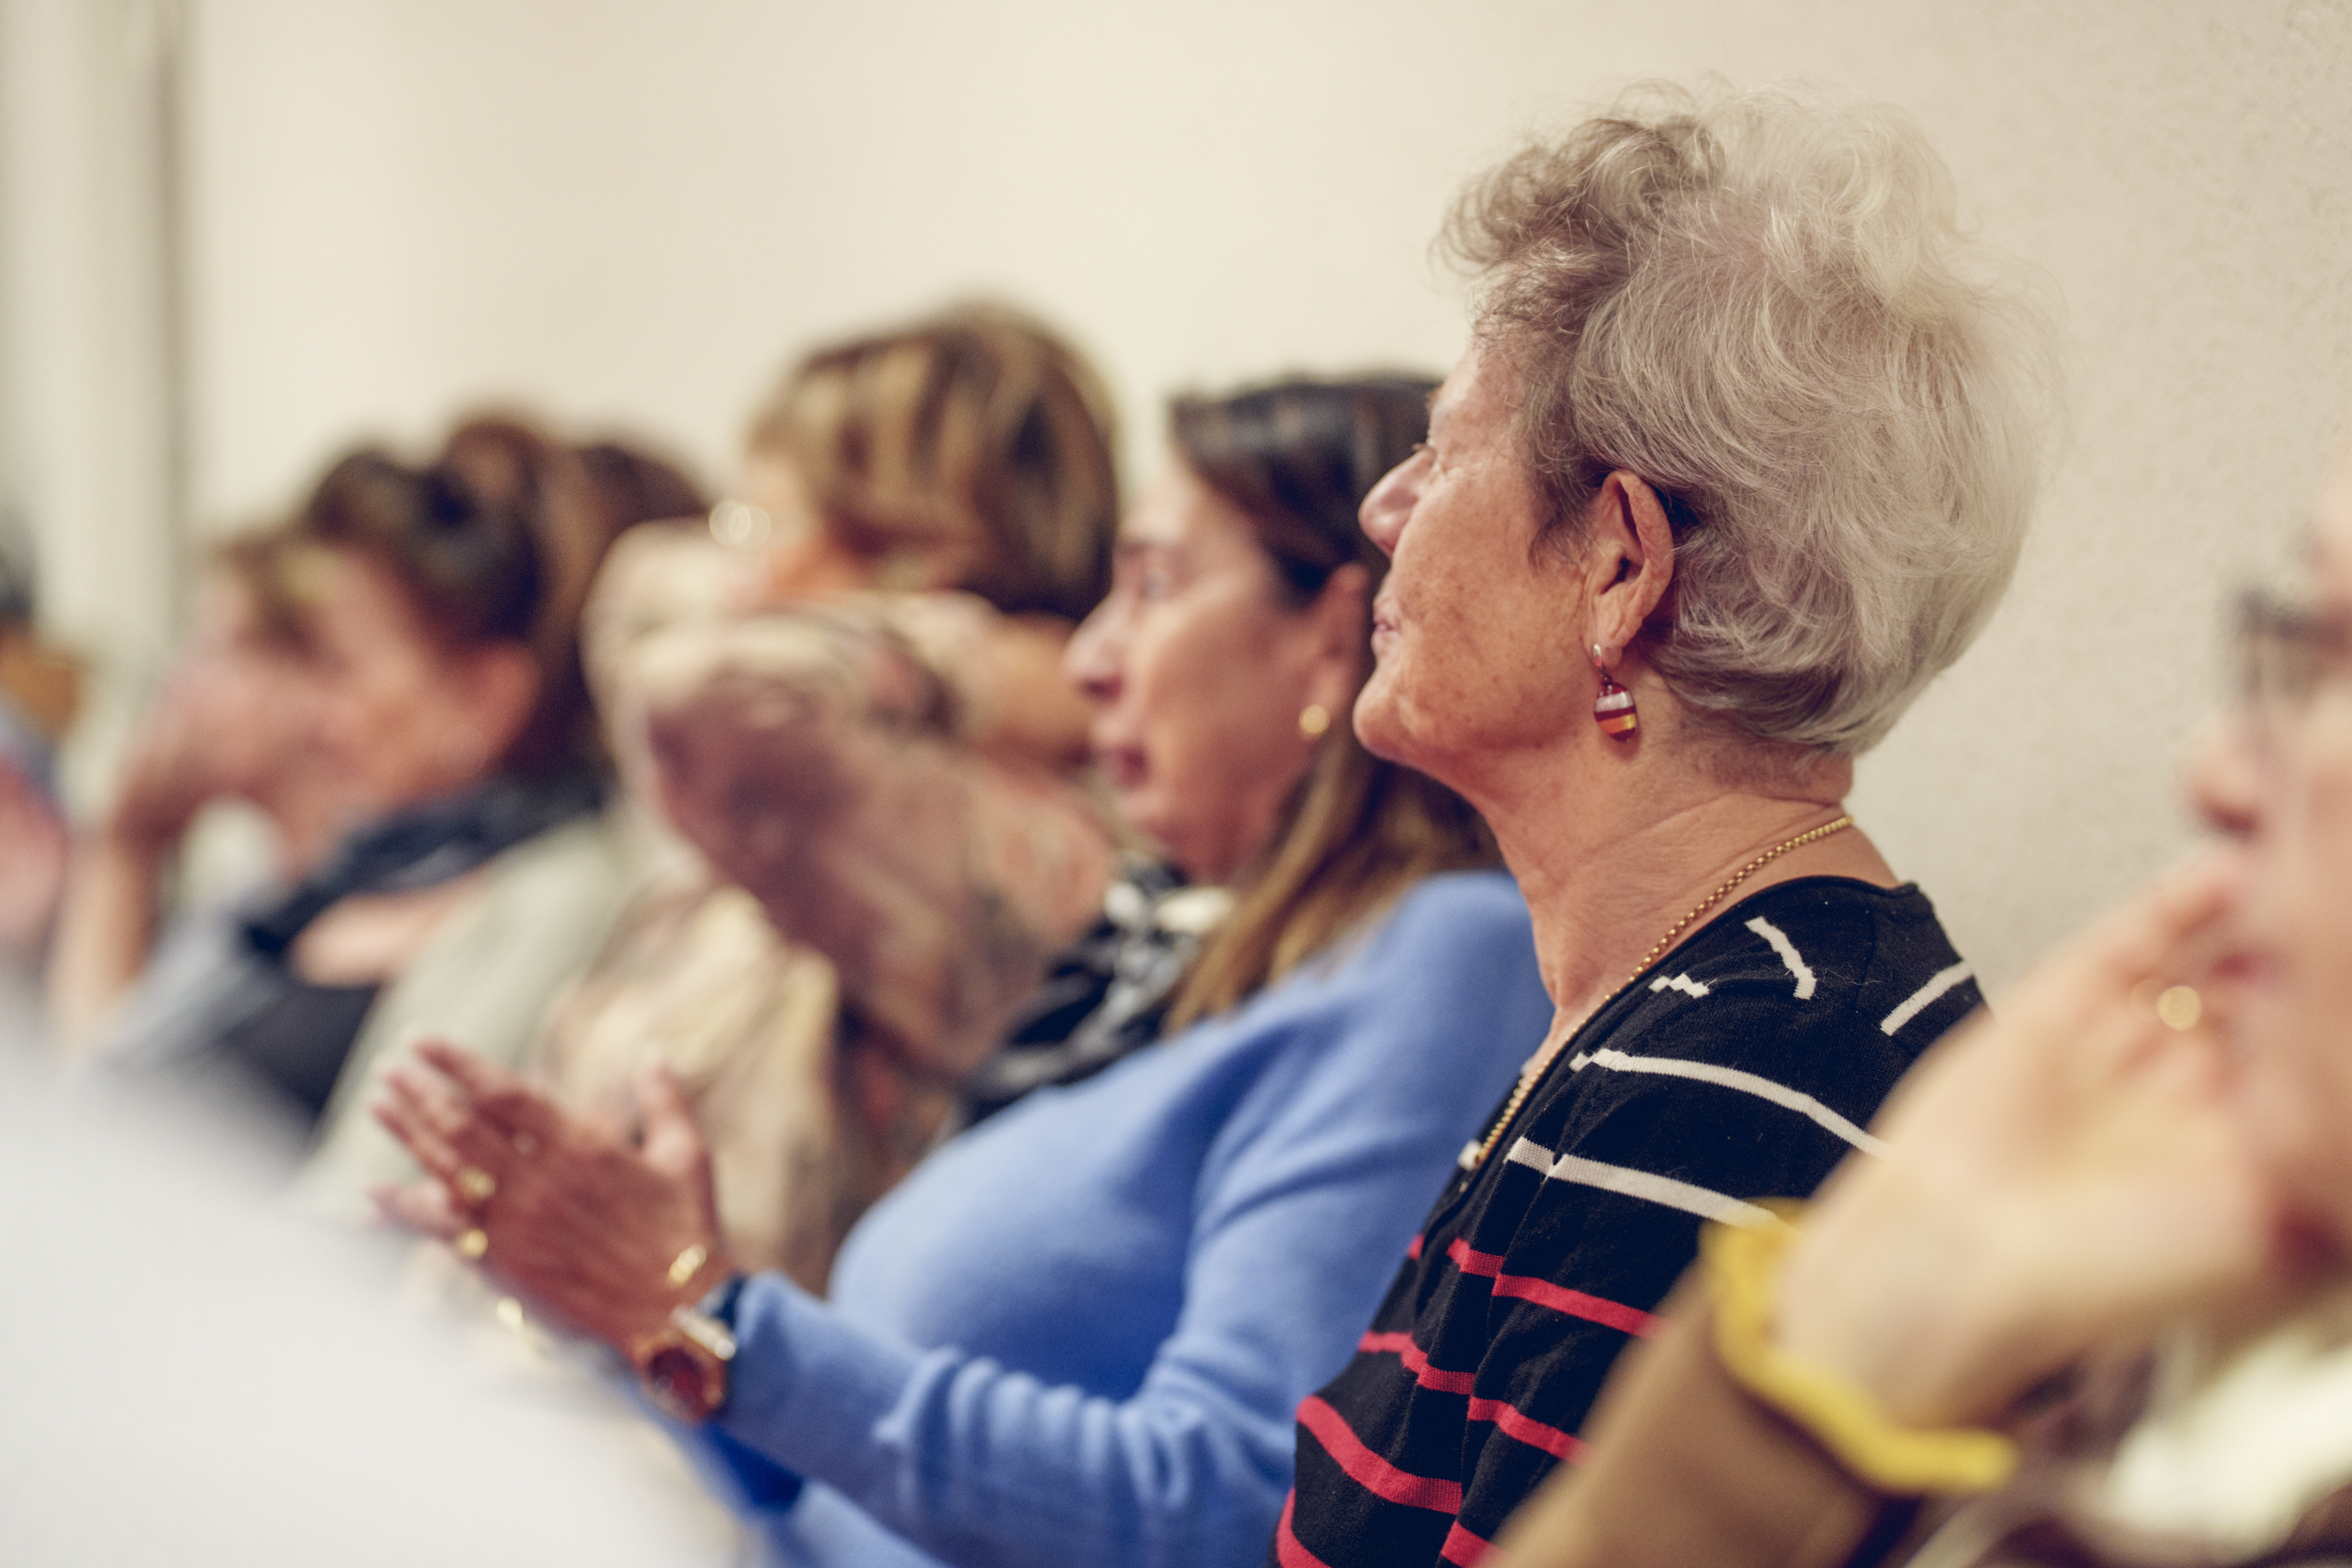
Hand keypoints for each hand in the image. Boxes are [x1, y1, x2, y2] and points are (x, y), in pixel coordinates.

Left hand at [372, 1040, 728, 1348]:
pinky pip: (441, 1231)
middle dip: (420, 1091)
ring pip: (445, 1169)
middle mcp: (539, 1180)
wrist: (676, 1312)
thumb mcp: (686, 1155)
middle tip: (389, 1067)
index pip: (503, 1092)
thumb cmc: (687, 1230)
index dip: (458, 1063)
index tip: (424, 1041)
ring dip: (407, 1133)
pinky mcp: (503, 1264)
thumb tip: (650, 1054)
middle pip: (462, 1125)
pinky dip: (403, 1211)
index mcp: (582, 1146)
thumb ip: (664, 1099)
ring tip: (377, 1103)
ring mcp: (516, 1223)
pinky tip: (372, 1193)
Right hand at [1775, 854, 2290, 1426]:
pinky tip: (2225, 872)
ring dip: (2254, 922)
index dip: (2333, 1024)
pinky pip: (2130, 941)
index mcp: (2232, 1160)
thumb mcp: (2262, 1231)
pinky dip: (2177, 903)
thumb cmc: (2102, 1276)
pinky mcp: (2054, 1006)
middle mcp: (2178, 1100)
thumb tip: (2333, 1075)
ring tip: (2300, 872)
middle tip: (2332, 915)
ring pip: (2201, 963)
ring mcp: (2116, 1048)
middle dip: (2306, 967)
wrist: (1963, 1261)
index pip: (2309, 1066)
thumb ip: (2313, 1148)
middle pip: (2266, 1008)